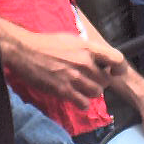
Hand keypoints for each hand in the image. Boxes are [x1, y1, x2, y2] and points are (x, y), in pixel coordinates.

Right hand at [2, 28, 125, 109]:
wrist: (25, 51)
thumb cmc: (46, 43)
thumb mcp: (71, 40)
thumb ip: (86, 50)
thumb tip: (99, 58)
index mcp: (87, 47)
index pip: (116, 59)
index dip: (119, 68)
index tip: (114, 71)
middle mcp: (84, 62)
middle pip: (106, 80)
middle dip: (99, 81)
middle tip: (89, 80)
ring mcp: (74, 77)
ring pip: (97, 93)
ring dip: (90, 92)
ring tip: (81, 88)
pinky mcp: (64, 90)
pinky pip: (84, 104)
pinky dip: (81, 103)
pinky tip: (74, 97)